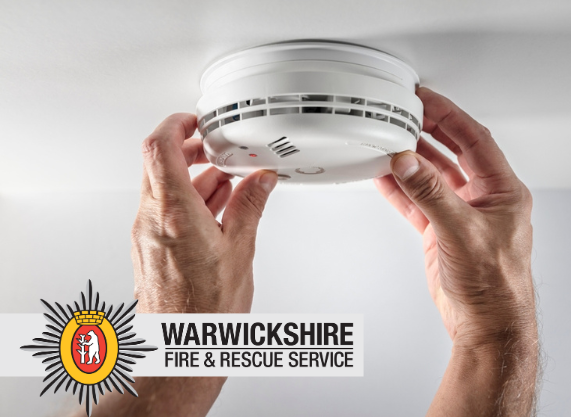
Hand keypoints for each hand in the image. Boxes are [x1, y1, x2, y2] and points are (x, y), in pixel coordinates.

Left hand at [88, 113, 276, 416]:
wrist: (180, 349)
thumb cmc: (206, 313)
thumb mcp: (240, 251)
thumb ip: (249, 207)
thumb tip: (260, 181)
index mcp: (175, 214)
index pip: (160, 148)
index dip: (176, 124)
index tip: (196, 121)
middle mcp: (152, 220)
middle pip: (159, 164)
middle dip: (189, 150)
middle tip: (215, 149)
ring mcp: (146, 234)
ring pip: (163, 187)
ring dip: (192, 177)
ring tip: (226, 183)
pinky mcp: (149, 247)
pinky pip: (164, 209)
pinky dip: (187, 199)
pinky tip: (215, 209)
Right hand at [375, 88, 537, 415]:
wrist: (485, 323)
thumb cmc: (495, 283)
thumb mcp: (462, 230)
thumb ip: (431, 193)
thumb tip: (407, 162)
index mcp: (502, 190)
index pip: (474, 138)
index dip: (449, 115)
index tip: (426, 99)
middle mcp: (482, 198)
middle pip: (452, 152)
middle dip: (428, 131)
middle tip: (404, 114)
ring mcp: (459, 214)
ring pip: (431, 177)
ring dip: (410, 160)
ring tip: (388, 141)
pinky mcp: (441, 231)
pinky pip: (417, 202)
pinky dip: (400, 190)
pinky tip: (385, 177)